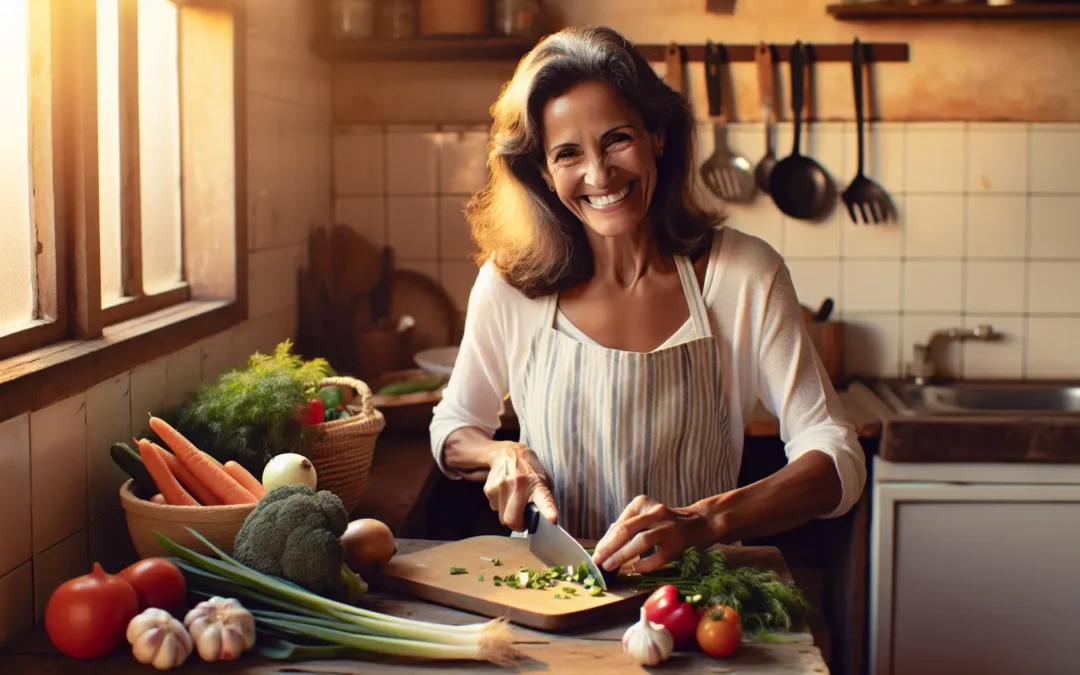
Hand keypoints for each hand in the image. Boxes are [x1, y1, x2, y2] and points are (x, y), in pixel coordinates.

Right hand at [482, 442, 557, 531]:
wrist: (508, 453)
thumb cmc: (529, 470)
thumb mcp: (544, 481)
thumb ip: (545, 500)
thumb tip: (546, 520)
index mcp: (536, 484)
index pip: (543, 499)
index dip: (548, 511)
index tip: (552, 519)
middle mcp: (517, 484)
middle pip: (511, 520)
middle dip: (517, 524)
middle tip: (522, 520)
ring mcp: (501, 486)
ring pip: (501, 517)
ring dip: (508, 514)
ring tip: (514, 500)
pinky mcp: (489, 489)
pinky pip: (494, 508)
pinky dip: (500, 506)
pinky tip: (505, 494)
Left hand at [590, 495, 714, 574]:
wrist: (699, 523)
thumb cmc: (665, 523)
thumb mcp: (645, 517)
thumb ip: (627, 528)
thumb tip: (604, 547)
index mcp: (642, 503)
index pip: (618, 524)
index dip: (604, 542)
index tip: (595, 556)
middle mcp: (655, 512)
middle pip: (626, 530)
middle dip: (608, 548)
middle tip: (597, 562)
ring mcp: (668, 528)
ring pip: (641, 541)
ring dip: (622, 555)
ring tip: (609, 566)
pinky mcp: (678, 544)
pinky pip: (658, 557)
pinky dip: (644, 565)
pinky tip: (635, 569)